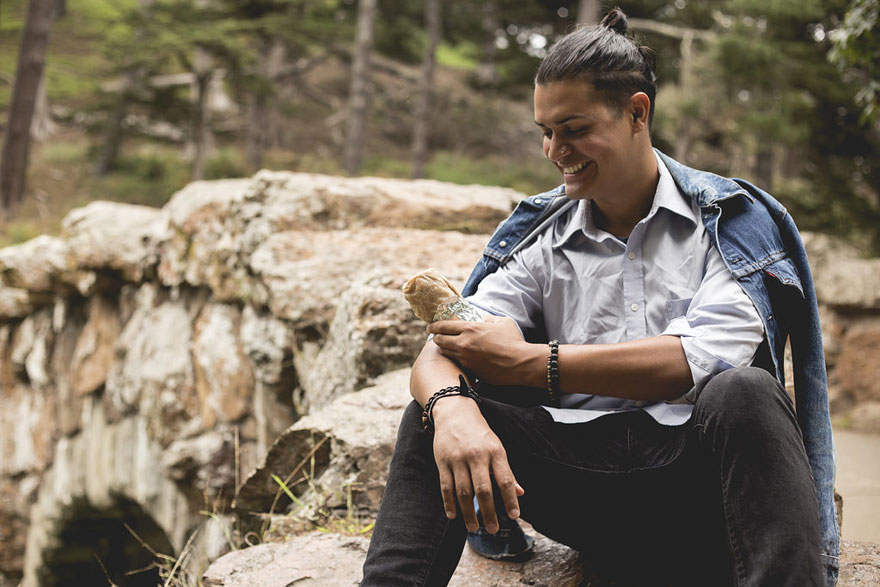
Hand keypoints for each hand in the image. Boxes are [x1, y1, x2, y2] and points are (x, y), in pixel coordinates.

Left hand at [427, 316, 539, 385]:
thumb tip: (483, 319)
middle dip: (436, 338)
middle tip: (436, 337)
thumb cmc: (513, 341)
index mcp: (470, 328)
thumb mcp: (502, 322)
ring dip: (444, 349)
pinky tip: (460, 357)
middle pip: (439, 340)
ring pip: (446, 353)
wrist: (520, 363)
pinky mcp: (470, 370)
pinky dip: (456, 359)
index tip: (430, 326)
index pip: (443, 326)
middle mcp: (464, 343)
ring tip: (447, 346)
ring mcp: (466, 359)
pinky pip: (457, 363)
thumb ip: (489, 318)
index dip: (434, 326)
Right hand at [431, 396, 523, 533]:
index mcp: (495, 452)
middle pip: (483, 490)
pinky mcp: (442, 461)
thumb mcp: (497, 447)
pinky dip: (449, 503)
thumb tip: (519, 493)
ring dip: (468, 513)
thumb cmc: (479, 433)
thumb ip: (506, 471)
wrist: (454, 412)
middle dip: (489, 513)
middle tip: (493, 530)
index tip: (514, 516)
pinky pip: (446, 486)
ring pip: (463, 492)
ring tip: (474, 528)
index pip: (505, 480)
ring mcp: (458, 459)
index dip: (510, 499)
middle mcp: (477, 455)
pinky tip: (454, 516)